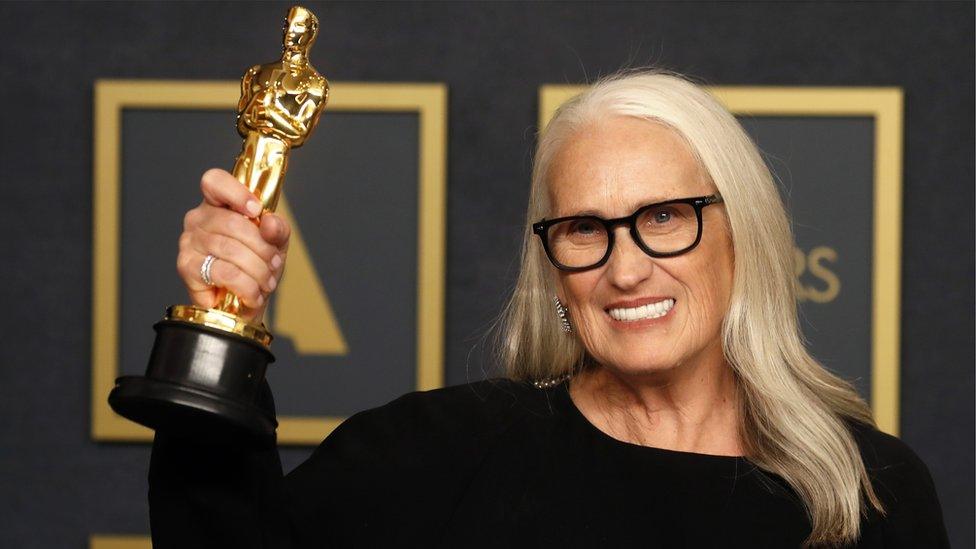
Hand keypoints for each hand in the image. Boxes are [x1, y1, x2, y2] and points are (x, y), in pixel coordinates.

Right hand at [177, 169, 290, 322]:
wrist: (246, 301)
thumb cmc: (257, 265)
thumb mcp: (275, 243)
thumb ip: (278, 229)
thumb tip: (270, 223)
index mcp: (218, 203)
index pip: (214, 181)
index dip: (236, 192)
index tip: (256, 210)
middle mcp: (198, 219)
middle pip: (232, 222)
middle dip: (262, 247)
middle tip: (274, 264)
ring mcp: (188, 241)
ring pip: (230, 249)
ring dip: (258, 270)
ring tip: (267, 281)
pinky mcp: (186, 266)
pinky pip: (223, 272)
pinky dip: (246, 286)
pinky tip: (253, 294)